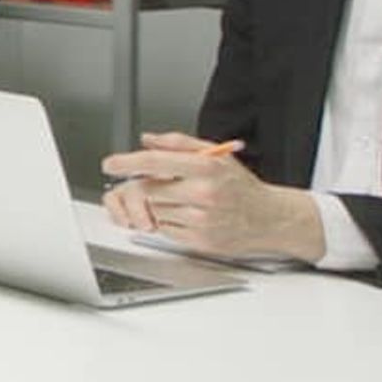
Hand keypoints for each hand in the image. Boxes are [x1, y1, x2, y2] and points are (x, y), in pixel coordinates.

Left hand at [101, 132, 321, 262]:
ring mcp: (200, 220)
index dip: (127, 162)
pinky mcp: (198, 241)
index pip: (155, 162)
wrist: (270, 219)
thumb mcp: (216, 155)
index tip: (111, 164)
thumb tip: (148, 139)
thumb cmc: (241, 187)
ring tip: (171, 200)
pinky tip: (182, 215)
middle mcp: (203, 194)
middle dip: (135, 187)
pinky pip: (163, 230)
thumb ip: (178, 144)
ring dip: (152, 205)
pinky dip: (164, 222)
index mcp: (206, 168)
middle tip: (136, 184)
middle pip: (146, 189)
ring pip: (152, 211)